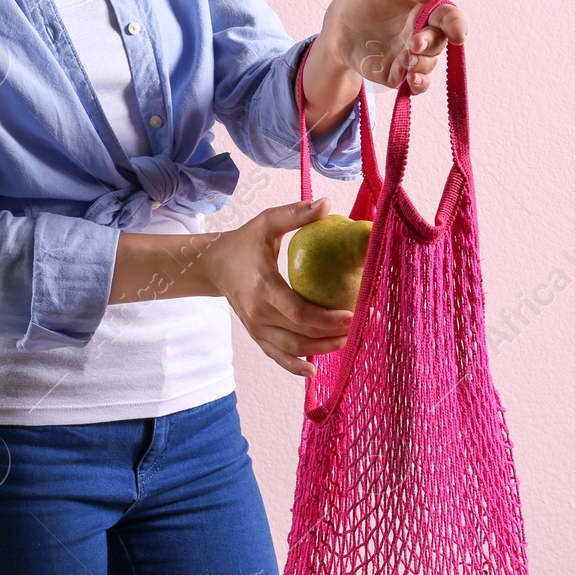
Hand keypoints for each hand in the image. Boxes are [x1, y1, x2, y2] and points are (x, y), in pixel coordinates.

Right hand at [199, 197, 351, 377]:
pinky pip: (277, 356)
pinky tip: (313, 371)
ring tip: (347, 340)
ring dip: (321, 349)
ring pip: (291, 349)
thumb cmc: (244, 242)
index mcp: (262, 287)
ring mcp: (256, 328)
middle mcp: (257, 313)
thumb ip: (295, 214)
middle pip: (300, 335)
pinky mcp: (256, 335)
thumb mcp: (267, 223)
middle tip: (361, 325)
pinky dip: (295, 366)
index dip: (326, 318)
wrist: (213, 264)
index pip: (298, 311)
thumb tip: (327, 203)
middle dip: (333, 334)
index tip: (352, 314)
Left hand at [320, 0, 467, 94]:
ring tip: (407, 60)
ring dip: (422, 64)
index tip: (457, 34)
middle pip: (440, 42)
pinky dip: (419, 85)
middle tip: (413, 44)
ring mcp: (412, 55)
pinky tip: (411, 80)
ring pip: (429, 64)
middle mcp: (423, 33)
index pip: (450, 17)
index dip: (457, 25)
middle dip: (431, 45)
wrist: (338, 24)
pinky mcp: (398, 73)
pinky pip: (417, 84)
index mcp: (425, 9)